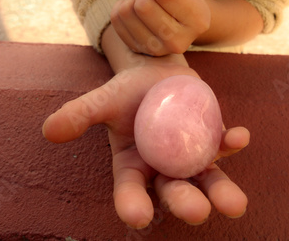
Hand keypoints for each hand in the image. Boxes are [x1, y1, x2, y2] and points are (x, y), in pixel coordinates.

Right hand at [42, 63, 248, 227]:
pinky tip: (239, 136)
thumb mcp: (102, 101)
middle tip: (197, 211)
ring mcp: (189, 156)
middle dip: (185, 203)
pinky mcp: (210, 139)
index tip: (138, 217)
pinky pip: (222, 145)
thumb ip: (80, 115)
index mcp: (133, 166)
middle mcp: (163, 168)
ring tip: (235, 205)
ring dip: (221, 191)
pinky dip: (231, 143)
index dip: (133, 205)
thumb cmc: (125, 92)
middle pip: (174, 191)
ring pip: (205, 178)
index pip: (130, 191)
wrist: (154, 73)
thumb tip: (50, 130)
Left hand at [110, 0, 210, 55]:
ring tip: (145, 1)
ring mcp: (158, 50)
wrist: (175, 26)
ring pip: (127, 12)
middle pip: (143, 5)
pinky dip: (121, 9)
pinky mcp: (139, 52)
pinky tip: (135, 13)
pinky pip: (116, 22)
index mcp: (197, 19)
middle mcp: (180, 41)